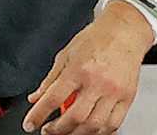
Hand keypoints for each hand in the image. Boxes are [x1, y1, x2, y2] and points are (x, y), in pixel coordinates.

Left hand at [22, 5, 152, 133]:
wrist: (124, 31)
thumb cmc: (96, 39)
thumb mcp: (66, 54)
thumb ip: (50, 79)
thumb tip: (36, 98)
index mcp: (78, 69)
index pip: (53, 98)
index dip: (38, 115)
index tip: (29, 124)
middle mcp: (97, 82)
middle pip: (75, 117)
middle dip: (57, 130)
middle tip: (48, 131)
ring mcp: (114, 92)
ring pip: (94, 125)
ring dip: (77, 134)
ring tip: (66, 132)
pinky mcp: (127, 98)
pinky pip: (113, 124)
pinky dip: (99, 132)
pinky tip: (89, 131)